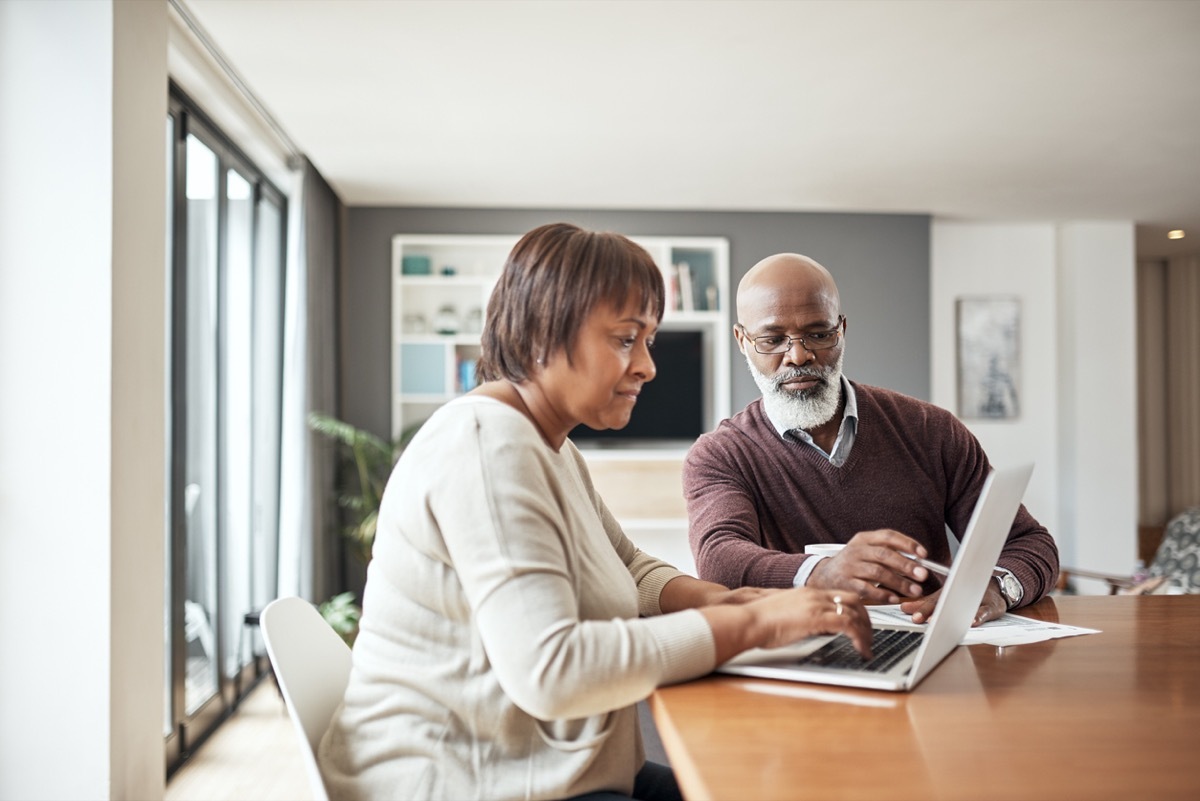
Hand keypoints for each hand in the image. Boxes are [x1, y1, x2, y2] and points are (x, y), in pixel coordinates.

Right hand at [701, 587, 874, 662]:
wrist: (748, 620)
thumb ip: (803, 618)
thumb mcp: (786, 616)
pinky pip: (848, 626)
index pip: (843, 595)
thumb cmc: (759, 622)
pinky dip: (860, 638)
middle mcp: (816, 595)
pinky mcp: (816, 618)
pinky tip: (862, 650)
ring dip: (866, 632)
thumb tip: (813, 629)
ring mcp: (817, 605)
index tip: (863, 624)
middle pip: (854, 601)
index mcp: (809, 593)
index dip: (858, 610)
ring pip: (855, 613)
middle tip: (871, 637)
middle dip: (867, 619)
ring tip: (868, 648)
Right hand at [807, 530, 931, 603]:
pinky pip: (866, 588)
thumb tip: (918, 562)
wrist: (824, 576)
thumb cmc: (853, 564)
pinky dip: (882, 594)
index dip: (907, 543)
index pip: (888, 536)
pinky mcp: (845, 583)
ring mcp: (849, 566)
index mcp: (864, 539)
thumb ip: (888, 553)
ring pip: (877, 572)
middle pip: (884, 554)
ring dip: (899, 582)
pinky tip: (894, 598)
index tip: (923, 554)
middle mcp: (856, 550)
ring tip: (914, 590)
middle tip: (923, 575)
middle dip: (906, 565)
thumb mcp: (866, 551)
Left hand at [898, 580, 1006, 625]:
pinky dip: (979, 616)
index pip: (931, 599)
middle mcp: (961, 592)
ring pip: (963, 605)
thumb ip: (926, 603)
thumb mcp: (947, 596)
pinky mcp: (992, 606)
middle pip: (944, 601)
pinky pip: (985, 611)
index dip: (919, 607)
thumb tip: (904, 608)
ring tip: (939, 620)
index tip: (907, 612)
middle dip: (929, 610)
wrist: (998, 587)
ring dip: (951, 613)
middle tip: (918, 618)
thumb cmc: (968, 592)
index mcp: (948, 591)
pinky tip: (972, 621)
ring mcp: (977, 599)